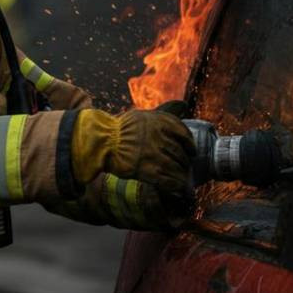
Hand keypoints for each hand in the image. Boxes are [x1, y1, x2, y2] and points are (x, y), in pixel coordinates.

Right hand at [70, 108, 195, 202]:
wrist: (101, 142)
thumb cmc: (120, 129)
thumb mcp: (142, 115)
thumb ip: (163, 111)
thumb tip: (183, 105)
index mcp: (159, 122)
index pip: (183, 133)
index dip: (189, 144)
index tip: (191, 150)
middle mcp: (158, 137)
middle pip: (180, 153)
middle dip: (184, 161)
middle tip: (184, 166)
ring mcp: (153, 154)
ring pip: (176, 168)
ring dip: (181, 175)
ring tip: (181, 178)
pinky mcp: (147, 170)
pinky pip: (169, 180)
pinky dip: (175, 185)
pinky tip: (176, 188)